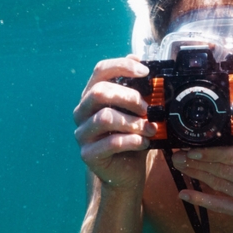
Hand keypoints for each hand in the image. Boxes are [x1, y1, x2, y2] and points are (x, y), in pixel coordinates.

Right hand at [73, 55, 156, 188]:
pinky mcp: (87, 154)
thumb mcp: (137, 111)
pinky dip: (132, 141)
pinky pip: (111, 143)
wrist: (126, 172)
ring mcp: (82, 133)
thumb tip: (141, 60)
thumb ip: (137, 89)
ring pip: (105, 118)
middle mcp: (82, 112)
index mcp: (92, 95)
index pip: (101, 70)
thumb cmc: (131, 137)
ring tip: (150, 129)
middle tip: (147, 108)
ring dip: (133, 122)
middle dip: (129, 97)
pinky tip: (143, 143)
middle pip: (99, 92)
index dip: (122, 66)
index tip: (146, 71)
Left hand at [172, 103, 232, 229]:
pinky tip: (185, 194)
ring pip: (221, 186)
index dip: (213, 152)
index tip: (194, 147)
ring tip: (180, 166)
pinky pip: (222, 207)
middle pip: (226, 170)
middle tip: (178, 154)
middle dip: (199, 162)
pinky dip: (202, 201)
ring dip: (197, 176)